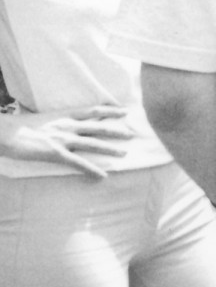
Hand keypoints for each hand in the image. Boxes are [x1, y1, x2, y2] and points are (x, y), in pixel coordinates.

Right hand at [0, 105, 131, 177]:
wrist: (6, 133)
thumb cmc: (21, 127)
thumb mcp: (44, 120)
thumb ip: (58, 122)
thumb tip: (68, 124)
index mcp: (64, 116)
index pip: (93, 110)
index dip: (110, 111)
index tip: (125, 111)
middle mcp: (67, 126)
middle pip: (98, 127)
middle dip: (116, 131)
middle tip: (132, 135)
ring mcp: (62, 139)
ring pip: (92, 144)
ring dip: (110, 149)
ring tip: (124, 154)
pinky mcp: (55, 153)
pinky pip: (78, 162)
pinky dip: (91, 169)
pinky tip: (102, 176)